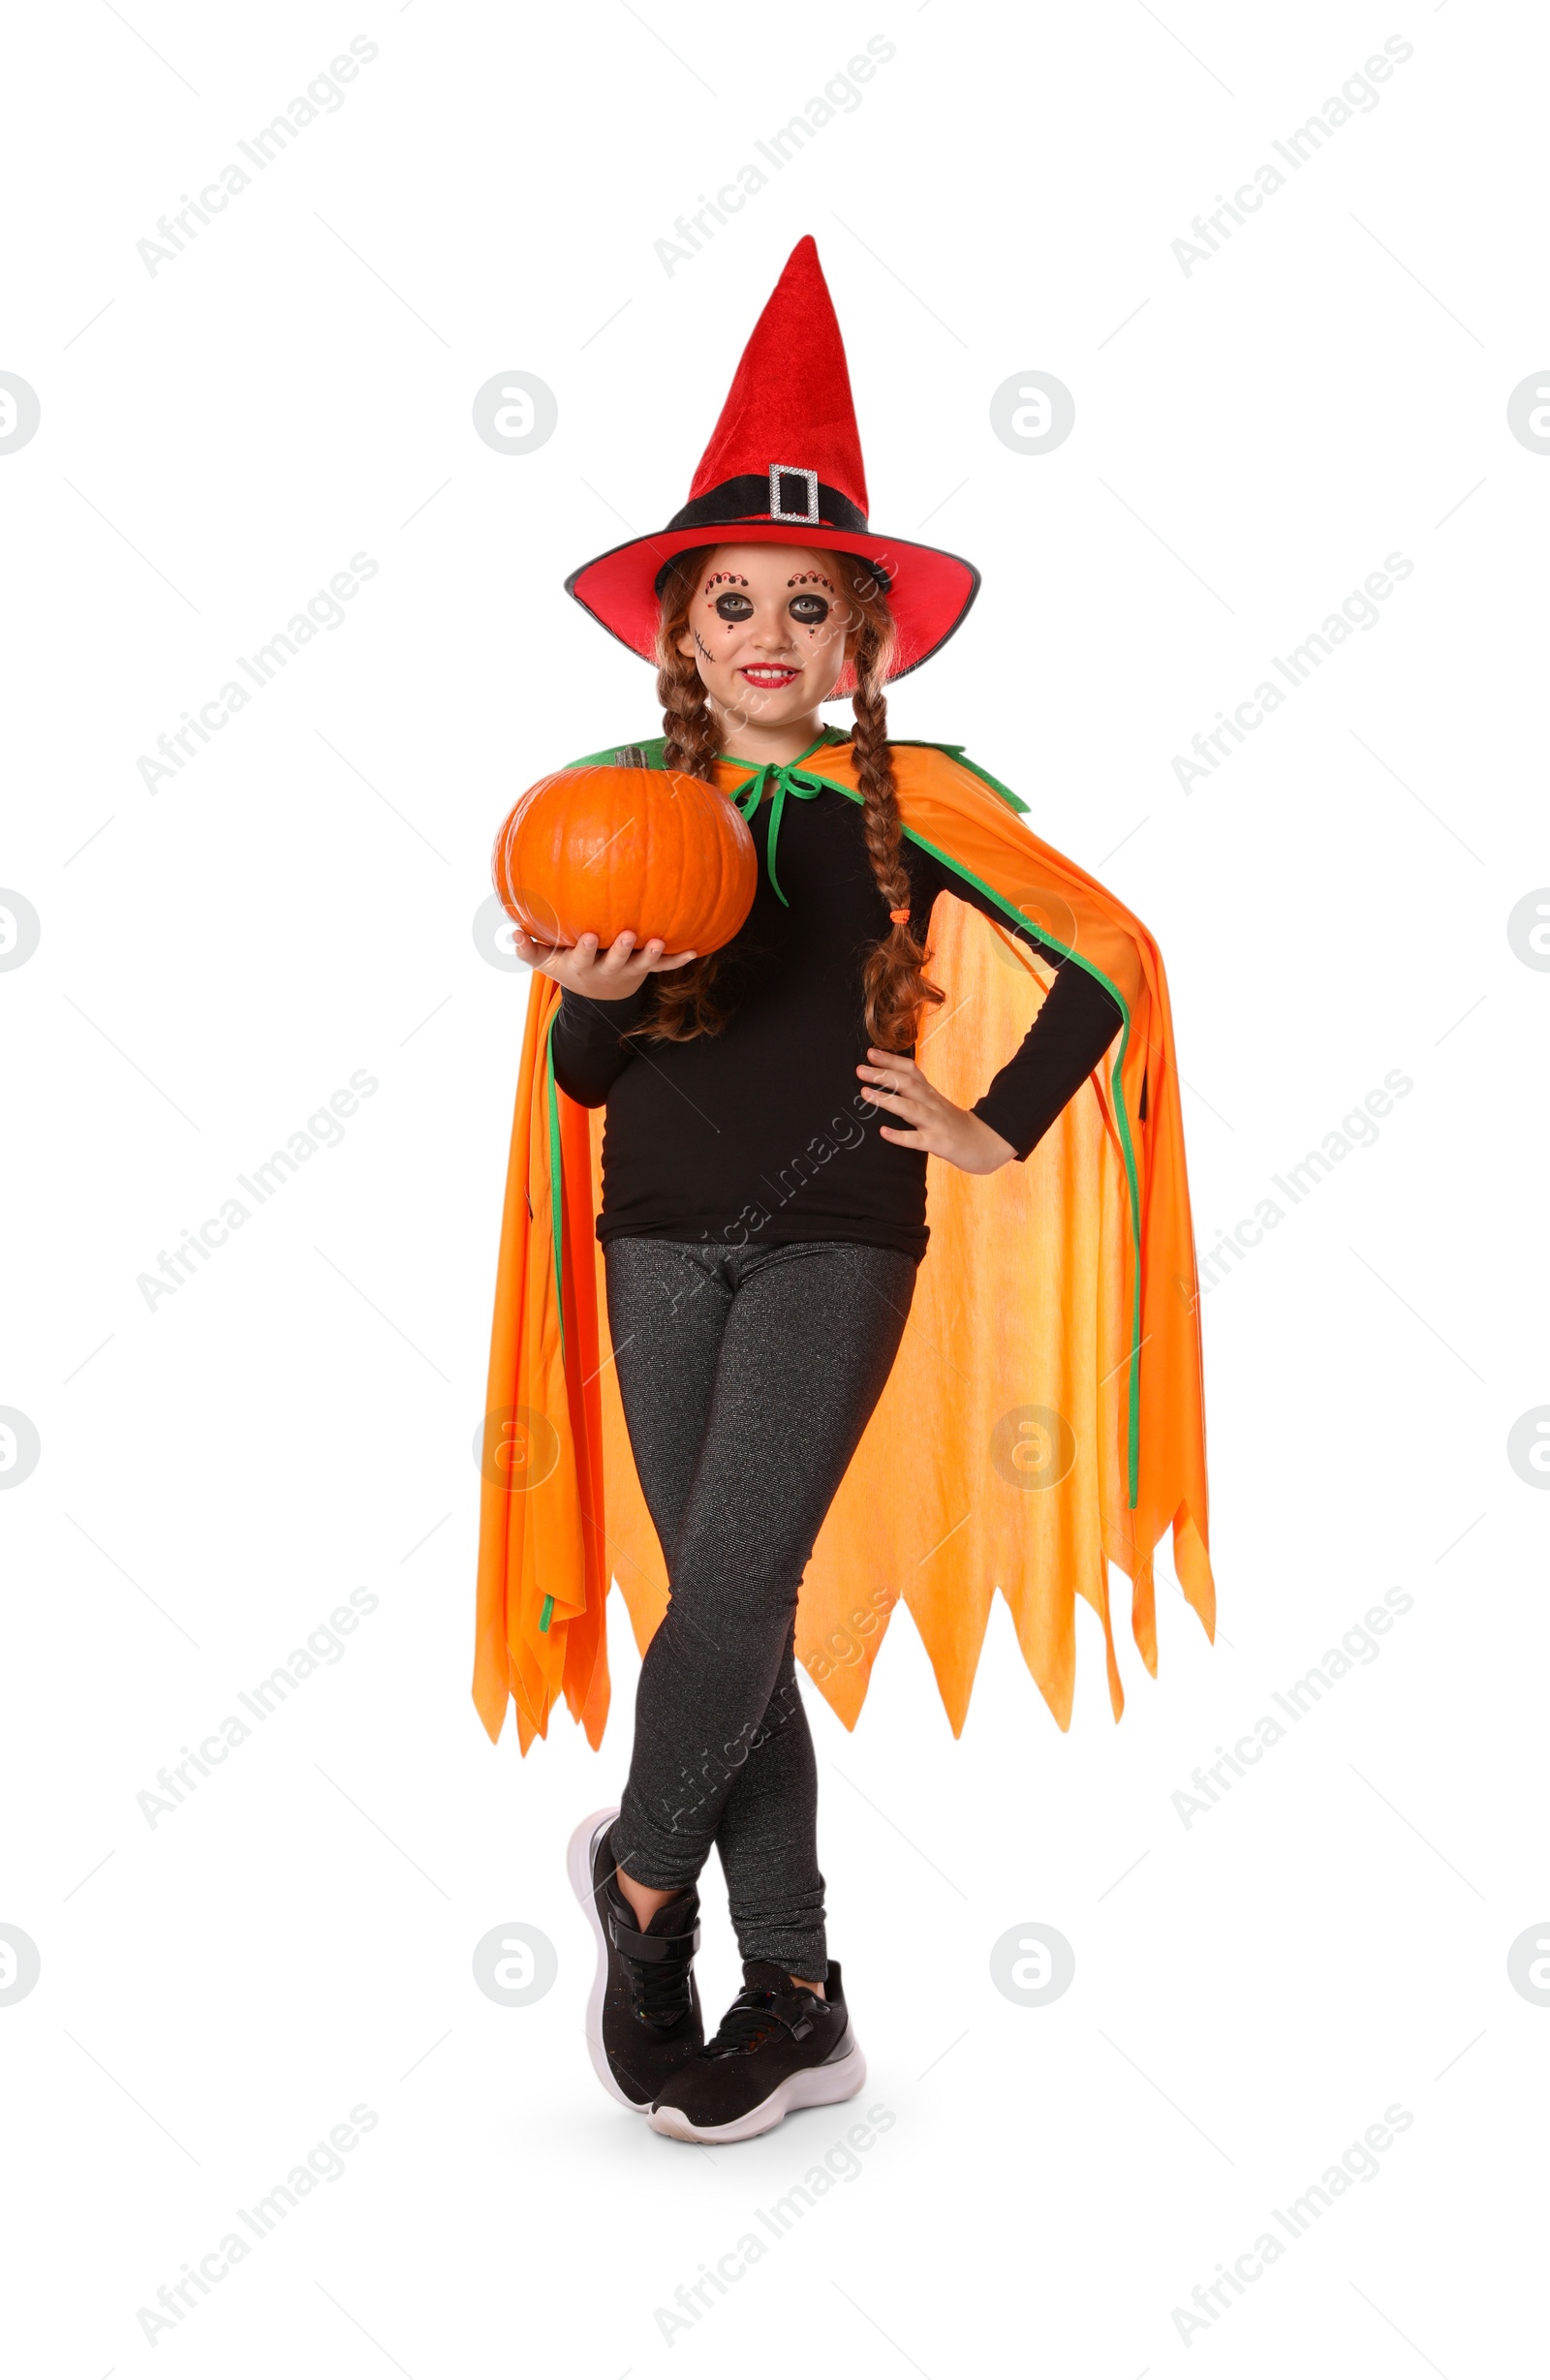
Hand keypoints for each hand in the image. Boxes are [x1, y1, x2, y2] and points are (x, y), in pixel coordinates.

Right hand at [512, 926, 698, 998]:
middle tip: (630, 934)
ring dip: (651, 955)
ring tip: (659, 943)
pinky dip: (678, 960)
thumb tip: (511, 932)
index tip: (590, 936)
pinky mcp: (645, 971)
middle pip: (616, 962)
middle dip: (622, 949)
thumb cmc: (568, 966)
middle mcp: (607, 970)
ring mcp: (629, 971)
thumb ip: (528, 949)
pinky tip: (695, 951)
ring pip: (642, 966)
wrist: (598, 993)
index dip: (586, 949)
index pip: (583, 958)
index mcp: (583, 966)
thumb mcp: (546, 963)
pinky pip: (663, 967)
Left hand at [856, 1047, 1016, 1174]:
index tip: (870, 1052)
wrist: (984, 1142)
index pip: (910, 1070)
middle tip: (860, 1070)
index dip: (891, 1060)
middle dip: (883, 1075)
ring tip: (865, 1093)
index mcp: (929, 1092)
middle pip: (907, 1084)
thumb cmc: (951, 1123)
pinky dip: (899, 1136)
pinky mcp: (937, 1142)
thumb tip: (886, 1079)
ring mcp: (935, 1122)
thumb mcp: (934, 1102)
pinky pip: (916, 1139)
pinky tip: (883, 1132)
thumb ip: (915, 1091)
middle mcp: (932, 1103)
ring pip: (910, 1108)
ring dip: (886, 1099)